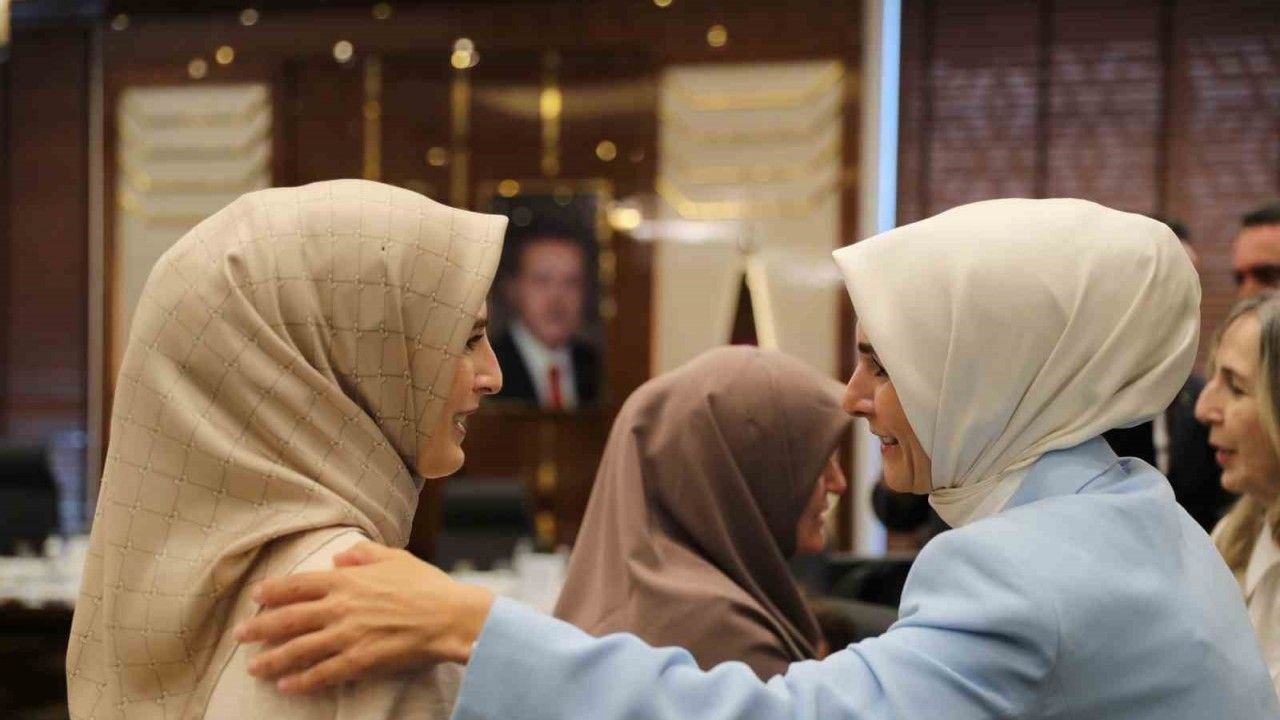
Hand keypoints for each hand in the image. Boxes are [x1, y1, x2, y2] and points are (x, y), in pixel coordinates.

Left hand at [232, 542, 494, 693]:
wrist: (450, 617)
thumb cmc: (427, 585)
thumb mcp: (395, 557)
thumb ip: (363, 554)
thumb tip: (340, 557)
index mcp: (347, 580)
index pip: (298, 584)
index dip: (273, 591)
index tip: (256, 596)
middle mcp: (341, 607)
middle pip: (289, 618)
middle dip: (259, 627)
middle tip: (238, 635)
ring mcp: (349, 635)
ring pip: (299, 649)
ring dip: (273, 659)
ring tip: (253, 666)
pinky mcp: (360, 660)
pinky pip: (324, 673)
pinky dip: (302, 681)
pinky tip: (286, 686)